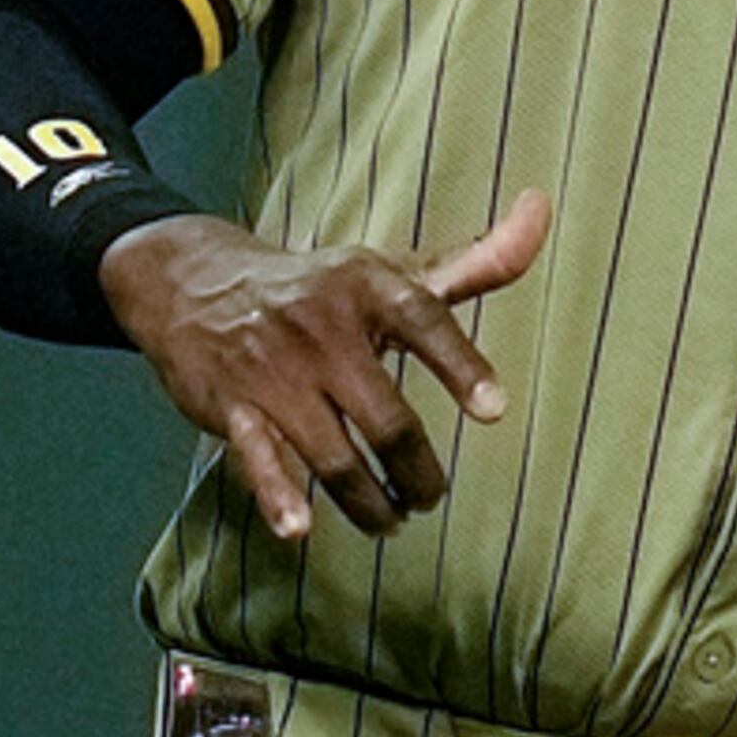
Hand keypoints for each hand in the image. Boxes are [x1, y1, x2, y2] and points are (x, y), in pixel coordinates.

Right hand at [96, 191, 552, 542]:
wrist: (194, 282)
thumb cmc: (318, 289)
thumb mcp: (390, 271)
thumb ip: (474, 262)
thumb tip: (542, 207)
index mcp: (367, 286)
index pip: (423, 320)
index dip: (461, 365)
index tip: (495, 412)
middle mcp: (322, 328)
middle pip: (385, 416)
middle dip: (416, 470)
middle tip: (431, 497)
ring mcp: (275, 371)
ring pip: (334, 454)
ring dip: (370, 500)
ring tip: (392, 519)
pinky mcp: (231, 407)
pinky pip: (257, 459)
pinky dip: (276, 496)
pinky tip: (299, 530)